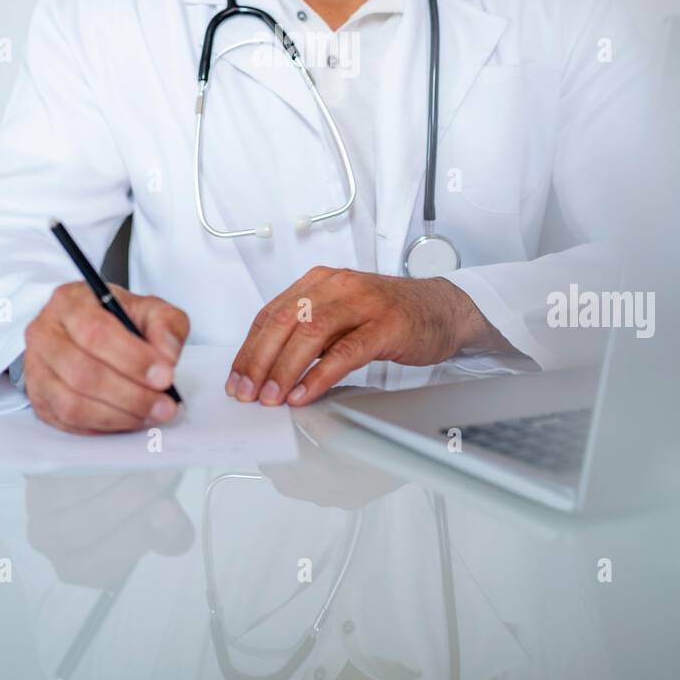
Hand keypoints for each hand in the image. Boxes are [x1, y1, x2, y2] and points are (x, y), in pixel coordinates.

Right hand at [24, 282, 187, 433]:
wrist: (89, 330)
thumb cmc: (117, 319)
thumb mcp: (148, 309)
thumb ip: (165, 325)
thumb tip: (167, 356)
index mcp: (70, 302)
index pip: (96, 332)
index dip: (132, 358)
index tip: (165, 375)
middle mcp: (45, 334)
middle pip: (82, 372)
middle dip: (130, 394)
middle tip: (164, 403)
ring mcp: (36, 369)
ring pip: (72, 403)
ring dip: (119, 415)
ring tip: (152, 414)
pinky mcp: (39, 399)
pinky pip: (68, 422)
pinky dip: (103, 426)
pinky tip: (130, 419)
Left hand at [225, 266, 508, 407]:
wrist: (443, 308)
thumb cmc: (389, 313)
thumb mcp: (340, 313)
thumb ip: (307, 332)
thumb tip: (267, 368)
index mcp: (319, 281)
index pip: (271, 314)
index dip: (249, 349)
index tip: (236, 378)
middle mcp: (337, 285)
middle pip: (284, 321)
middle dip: (259, 361)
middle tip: (246, 393)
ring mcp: (363, 303)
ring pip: (310, 334)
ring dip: (284, 370)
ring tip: (271, 398)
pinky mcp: (386, 325)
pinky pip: (345, 351)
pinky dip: (320, 375)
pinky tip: (305, 394)